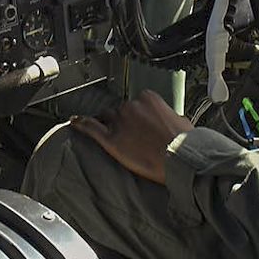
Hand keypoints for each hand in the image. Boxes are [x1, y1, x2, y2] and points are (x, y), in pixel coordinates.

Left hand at [70, 92, 192, 184]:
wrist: (180, 160)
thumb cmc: (184, 143)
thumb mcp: (180, 121)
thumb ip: (167, 115)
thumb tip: (167, 120)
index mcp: (148, 98)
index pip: (135, 102)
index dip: (136, 114)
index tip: (139, 123)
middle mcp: (131, 106)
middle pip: (119, 110)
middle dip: (123, 121)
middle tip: (131, 136)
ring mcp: (119, 121)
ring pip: (106, 118)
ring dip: (109, 125)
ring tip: (114, 137)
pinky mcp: (111, 139)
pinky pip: (90, 127)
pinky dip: (80, 124)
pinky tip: (74, 122)